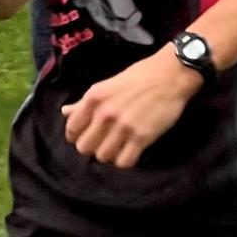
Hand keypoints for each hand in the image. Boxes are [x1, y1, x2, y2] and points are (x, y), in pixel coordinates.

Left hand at [61, 44, 201, 168]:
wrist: (171, 75)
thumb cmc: (140, 76)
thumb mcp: (107, 85)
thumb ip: (85, 102)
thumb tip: (65, 112)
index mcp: (94, 98)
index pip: (72, 130)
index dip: (78, 136)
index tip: (88, 135)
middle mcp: (105, 114)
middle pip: (85, 147)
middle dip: (93, 147)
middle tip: (105, 142)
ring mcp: (123, 127)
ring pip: (103, 157)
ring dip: (110, 154)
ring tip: (119, 147)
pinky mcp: (142, 137)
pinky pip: (124, 162)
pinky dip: (126, 160)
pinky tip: (131, 151)